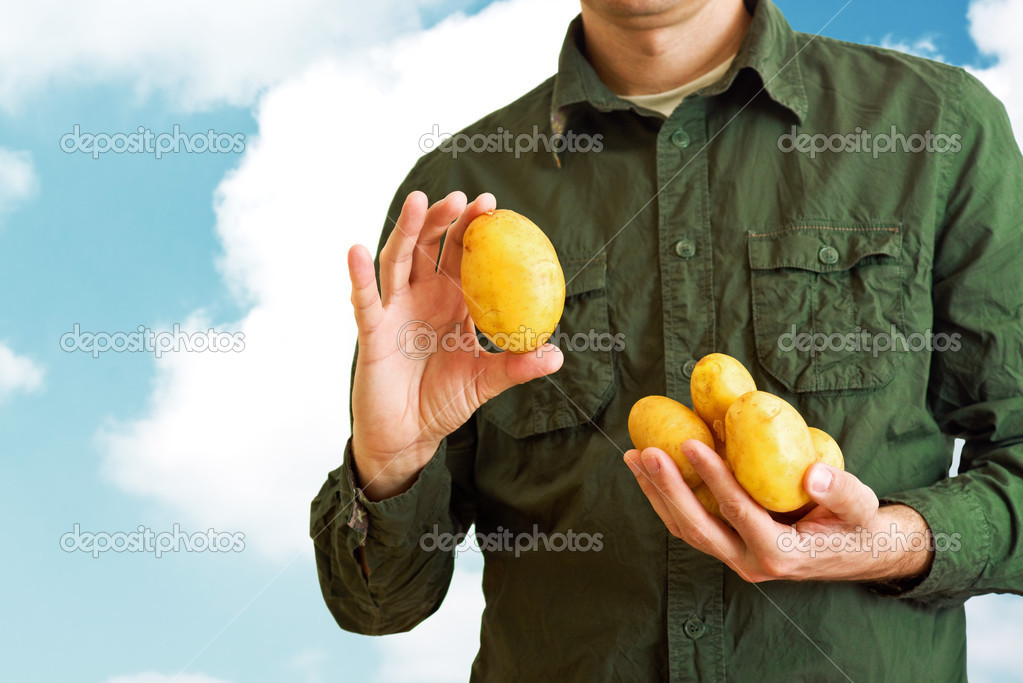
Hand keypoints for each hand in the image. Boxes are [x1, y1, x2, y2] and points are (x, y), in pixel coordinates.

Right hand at [348, 191, 562, 499]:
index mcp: (453, 301)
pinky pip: (364, 301)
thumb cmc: (444, 402)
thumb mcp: (484, 382)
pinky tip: (357, 251)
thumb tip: (557, 355)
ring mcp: (395, 310)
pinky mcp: (372, 332)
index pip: (463, 255)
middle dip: (443, 218)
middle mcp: (422, 297)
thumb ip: (516, 366)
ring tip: (418, 201)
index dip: (473, 228)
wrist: (409, 436)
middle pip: (429, 246)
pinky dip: (360, 276)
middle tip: (462, 198)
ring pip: (398, 261)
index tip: (491, 205)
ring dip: (407, 230)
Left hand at [623, 440, 933, 582]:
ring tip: (635, 457)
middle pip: (697, 526)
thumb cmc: (859, 525)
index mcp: (781, 552)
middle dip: (668, 488)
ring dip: (657, 493)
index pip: (738, 512)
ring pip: (686, 529)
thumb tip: (816, 474)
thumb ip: (842, 492)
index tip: (692, 443)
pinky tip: (652, 472)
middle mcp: (751, 562)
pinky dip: (667, 499)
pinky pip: (690, 526)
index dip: (713, 478)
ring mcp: (735, 558)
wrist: (858, 551)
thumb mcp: (862, 508)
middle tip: (647, 451)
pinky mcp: (728, 548)